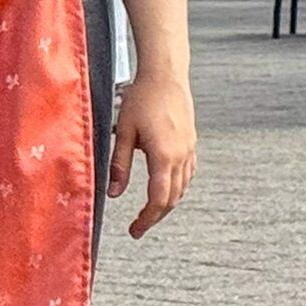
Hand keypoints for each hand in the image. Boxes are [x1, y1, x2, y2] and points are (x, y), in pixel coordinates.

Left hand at [109, 74, 194, 237]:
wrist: (166, 74)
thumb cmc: (142, 99)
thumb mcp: (123, 133)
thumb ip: (119, 165)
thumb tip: (114, 193)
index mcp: (164, 155)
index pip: (159, 198)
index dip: (147, 218)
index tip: (134, 231)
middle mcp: (182, 154)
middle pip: (173, 196)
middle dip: (156, 215)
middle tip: (139, 227)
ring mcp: (189, 147)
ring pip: (183, 185)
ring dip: (168, 202)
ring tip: (150, 211)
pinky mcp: (191, 140)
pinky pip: (188, 172)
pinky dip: (178, 186)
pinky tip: (167, 186)